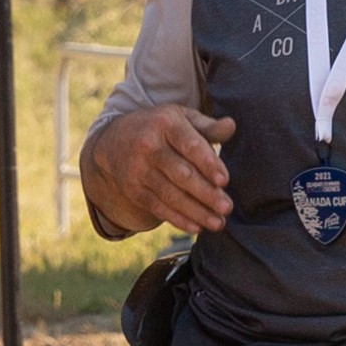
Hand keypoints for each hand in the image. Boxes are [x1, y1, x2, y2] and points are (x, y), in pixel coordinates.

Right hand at [90, 104, 236, 235]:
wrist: (114, 140)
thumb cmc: (160, 128)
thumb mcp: (180, 118)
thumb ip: (207, 126)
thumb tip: (231, 126)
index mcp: (165, 123)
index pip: (190, 145)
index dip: (207, 163)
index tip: (224, 180)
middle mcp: (148, 146)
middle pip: (181, 174)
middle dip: (206, 193)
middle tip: (227, 207)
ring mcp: (138, 170)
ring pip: (170, 195)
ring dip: (196, 211)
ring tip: (218, 223)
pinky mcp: (134, 189)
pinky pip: (158, 207)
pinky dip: (178, 219)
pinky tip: (196, 227)